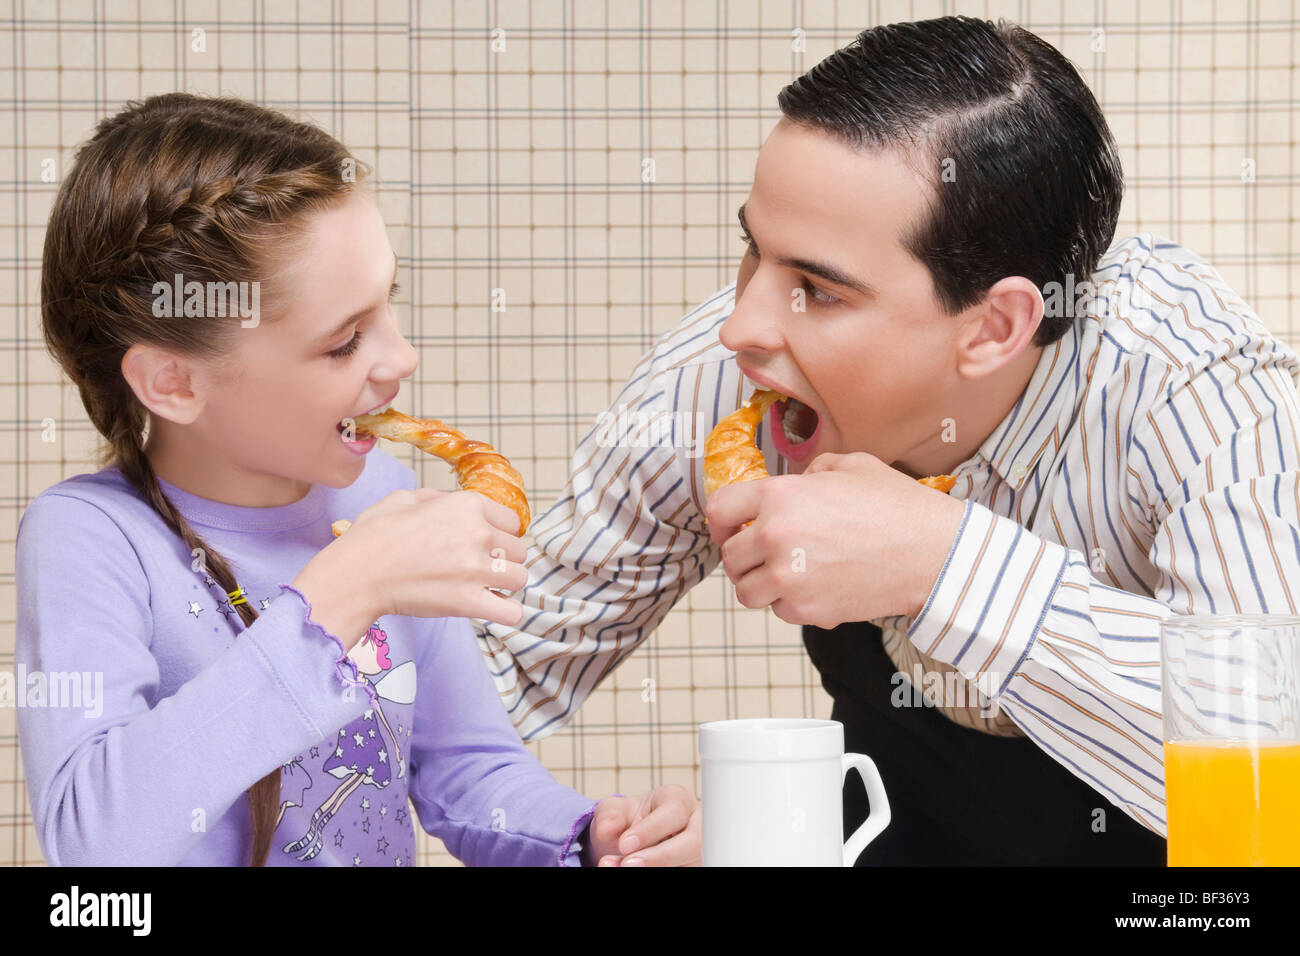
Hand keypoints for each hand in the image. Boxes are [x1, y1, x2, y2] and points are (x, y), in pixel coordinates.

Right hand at [332, 488, 527, 625]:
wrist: (355, 575)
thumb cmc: (373, 536)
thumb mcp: (405, 498)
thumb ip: (438, 498)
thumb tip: (451, 504)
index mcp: (467, 505)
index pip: (512, 520)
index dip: (499, 532)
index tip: (484, 544)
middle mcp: (479, 533)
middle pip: (519, 550)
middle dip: (503, 559)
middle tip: (479, 567)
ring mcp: (476, 569)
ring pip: (520, 578)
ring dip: (505, 585)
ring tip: (484, 588)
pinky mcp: (469, 602)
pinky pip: (512, 611)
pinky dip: (506, 612)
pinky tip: (490, 608)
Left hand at [581, 785, 699, 865]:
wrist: (633, 843)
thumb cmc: (630, 820)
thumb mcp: (615, 811)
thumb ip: (610, 816)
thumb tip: (605, 829)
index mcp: (679, 800)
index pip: (674, 812)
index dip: (650, 830)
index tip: (624, 844)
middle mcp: (696, 825)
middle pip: (694, 842)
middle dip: (661, 856)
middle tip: (627, 864)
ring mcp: (699, 851)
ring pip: (689, 864)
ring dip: (654, 869)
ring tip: (620, 868)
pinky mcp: (695, 867)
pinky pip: (683, 872)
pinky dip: (658, 874)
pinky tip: (629, 873)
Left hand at [704, 451, 966, 627]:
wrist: (933, 553)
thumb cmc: (898, 507)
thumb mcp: (852, 466)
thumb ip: (813, 472)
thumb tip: (798, 483)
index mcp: (780, 496)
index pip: (719, 510)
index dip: (720, 522)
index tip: (728, 530)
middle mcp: (775, 537)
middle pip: (730, 557)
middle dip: (743, 557)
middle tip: (764, 556)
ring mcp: (789, 577)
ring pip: (747, 592)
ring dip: (761, 584)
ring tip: (787, 575)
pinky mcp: (807, 610)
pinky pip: (779, 611)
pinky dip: (791, 604)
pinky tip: (816, 588)